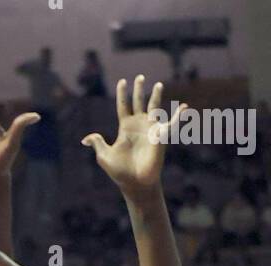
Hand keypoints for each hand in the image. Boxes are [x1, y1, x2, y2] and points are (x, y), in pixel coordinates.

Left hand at [82, 76, 186, 203]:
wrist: (136, 183)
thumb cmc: (120, 172)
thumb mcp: (104, 156)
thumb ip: (97, 143)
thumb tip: (85, 139)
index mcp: (125, 127)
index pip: (123, 105)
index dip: (122, 94)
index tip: (122, 81)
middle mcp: (138, 125)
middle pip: (138, 102)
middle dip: (139, 89)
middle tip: (140, 77)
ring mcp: (150, 129)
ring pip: (154, 107)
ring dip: (156, 95)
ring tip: (158, 84)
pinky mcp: (161, 136)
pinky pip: (172, 124)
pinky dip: (179, 116)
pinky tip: (185, 108)